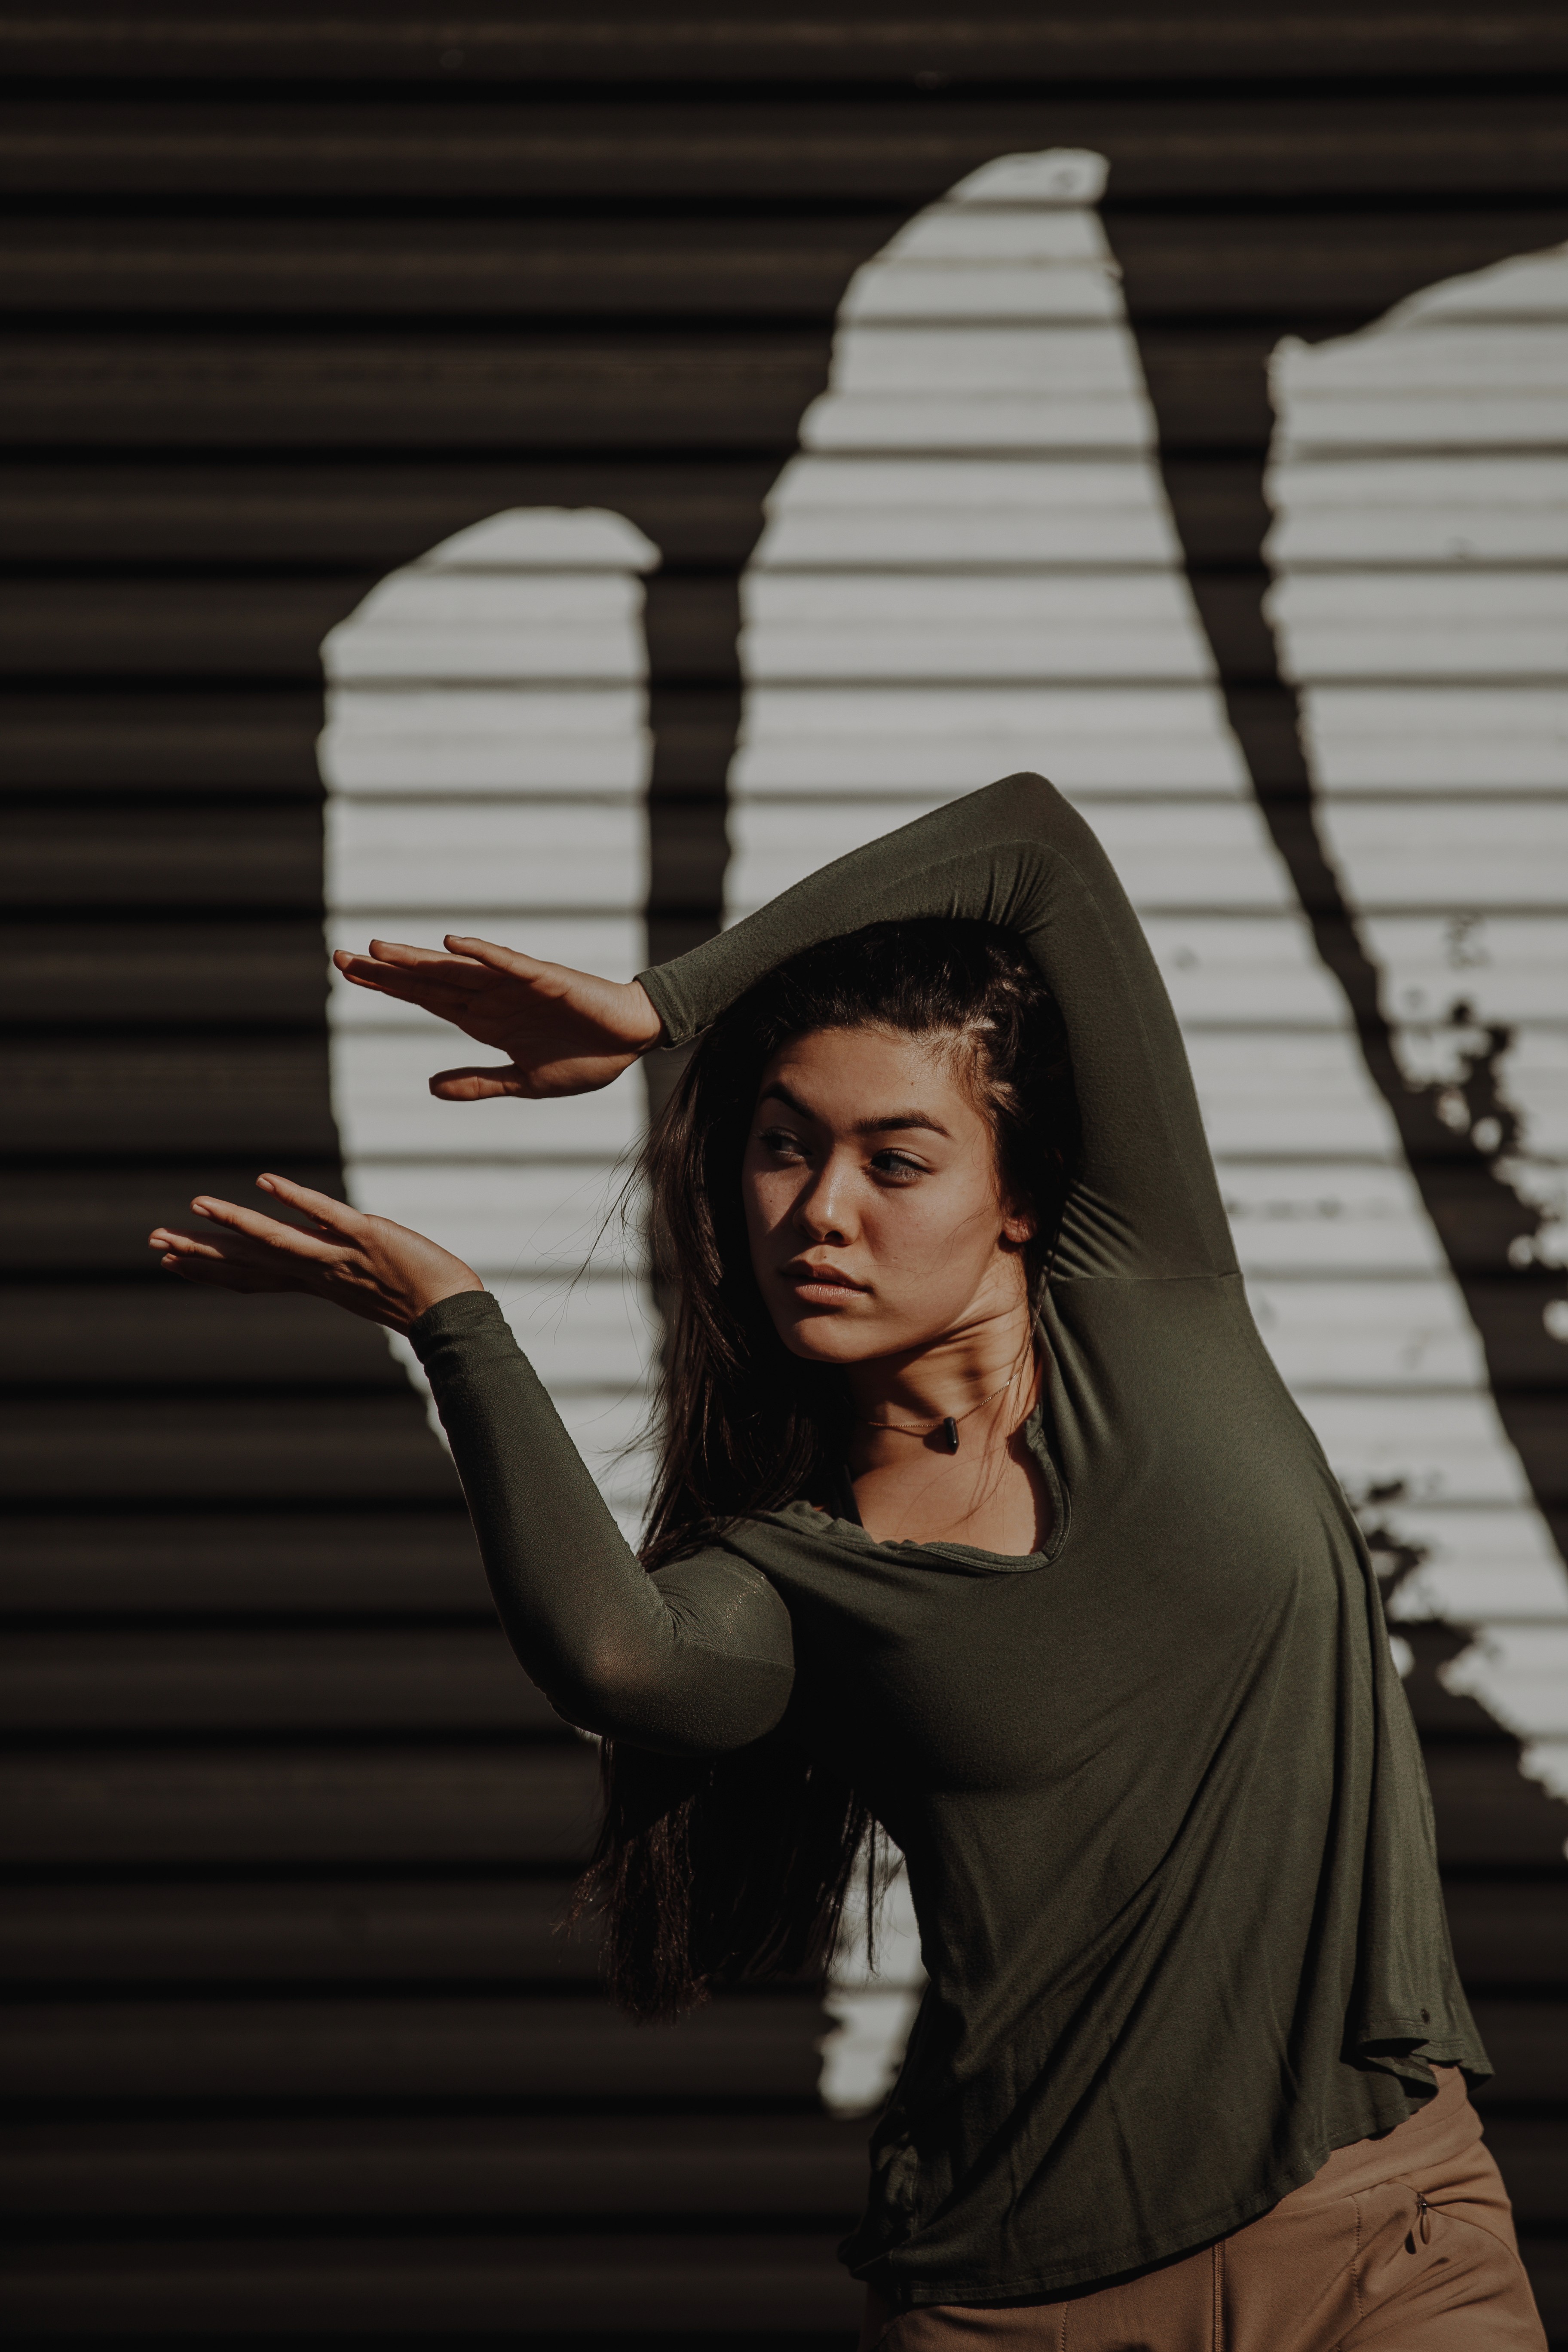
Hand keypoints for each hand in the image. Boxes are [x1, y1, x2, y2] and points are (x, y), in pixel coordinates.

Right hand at [149, 1175, 483, 1332]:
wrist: (452, 1314)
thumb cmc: (413, 1299)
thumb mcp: (358, 1285)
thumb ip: (330, 1267)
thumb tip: (311, 1252)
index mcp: (313, 1283)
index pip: (251, 1277)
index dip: (209, 1270)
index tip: (172, 1261)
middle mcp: (318, 1272)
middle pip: (249, 1261)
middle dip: (201, 1250)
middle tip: (155, 1240)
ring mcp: (339, 1256)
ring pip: (276, 1240)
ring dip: (235, 1221)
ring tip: (197, 1204)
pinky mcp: (367, 1237)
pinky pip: (325, 1216)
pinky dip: (295, 1198)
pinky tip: (266, 1181)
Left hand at [331, 936, 663, 1100]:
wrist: (632, 1040)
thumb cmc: (584, 1057)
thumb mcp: (523, 1082)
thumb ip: (478, 1082)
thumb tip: (429, 1087)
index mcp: (485, 1021)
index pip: (425, 1000)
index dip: (387, 987)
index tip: (348, 974)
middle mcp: (492, 998)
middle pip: (428, 981)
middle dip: (385, 970)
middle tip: (339, 956)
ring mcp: (516, 987)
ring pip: (457, 970)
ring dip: (418, 961)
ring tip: (378, 948)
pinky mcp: (546, 980)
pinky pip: (509, 964)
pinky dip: (481, 954)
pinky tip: (451, 945)